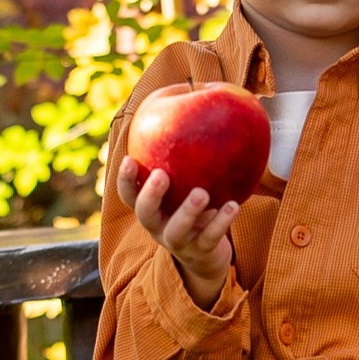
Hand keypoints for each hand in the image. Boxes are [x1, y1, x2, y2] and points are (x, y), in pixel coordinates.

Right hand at [117, 155, 241, 310]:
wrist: (207, 256)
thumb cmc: (194, 210)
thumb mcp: (184, 188)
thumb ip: (182, 161)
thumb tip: (191, 103)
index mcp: (150, 209)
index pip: (129, 195)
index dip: (125, 179)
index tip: (129, 158)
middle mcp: (157, 226)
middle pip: (144, 213)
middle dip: (150, 194)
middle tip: (162, 174)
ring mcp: (178, 242)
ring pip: (175, 230)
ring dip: (187, 211)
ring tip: (201, 193)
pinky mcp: (201, 252)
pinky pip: (209, 238)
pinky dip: (221, 222)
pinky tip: (233, 206)